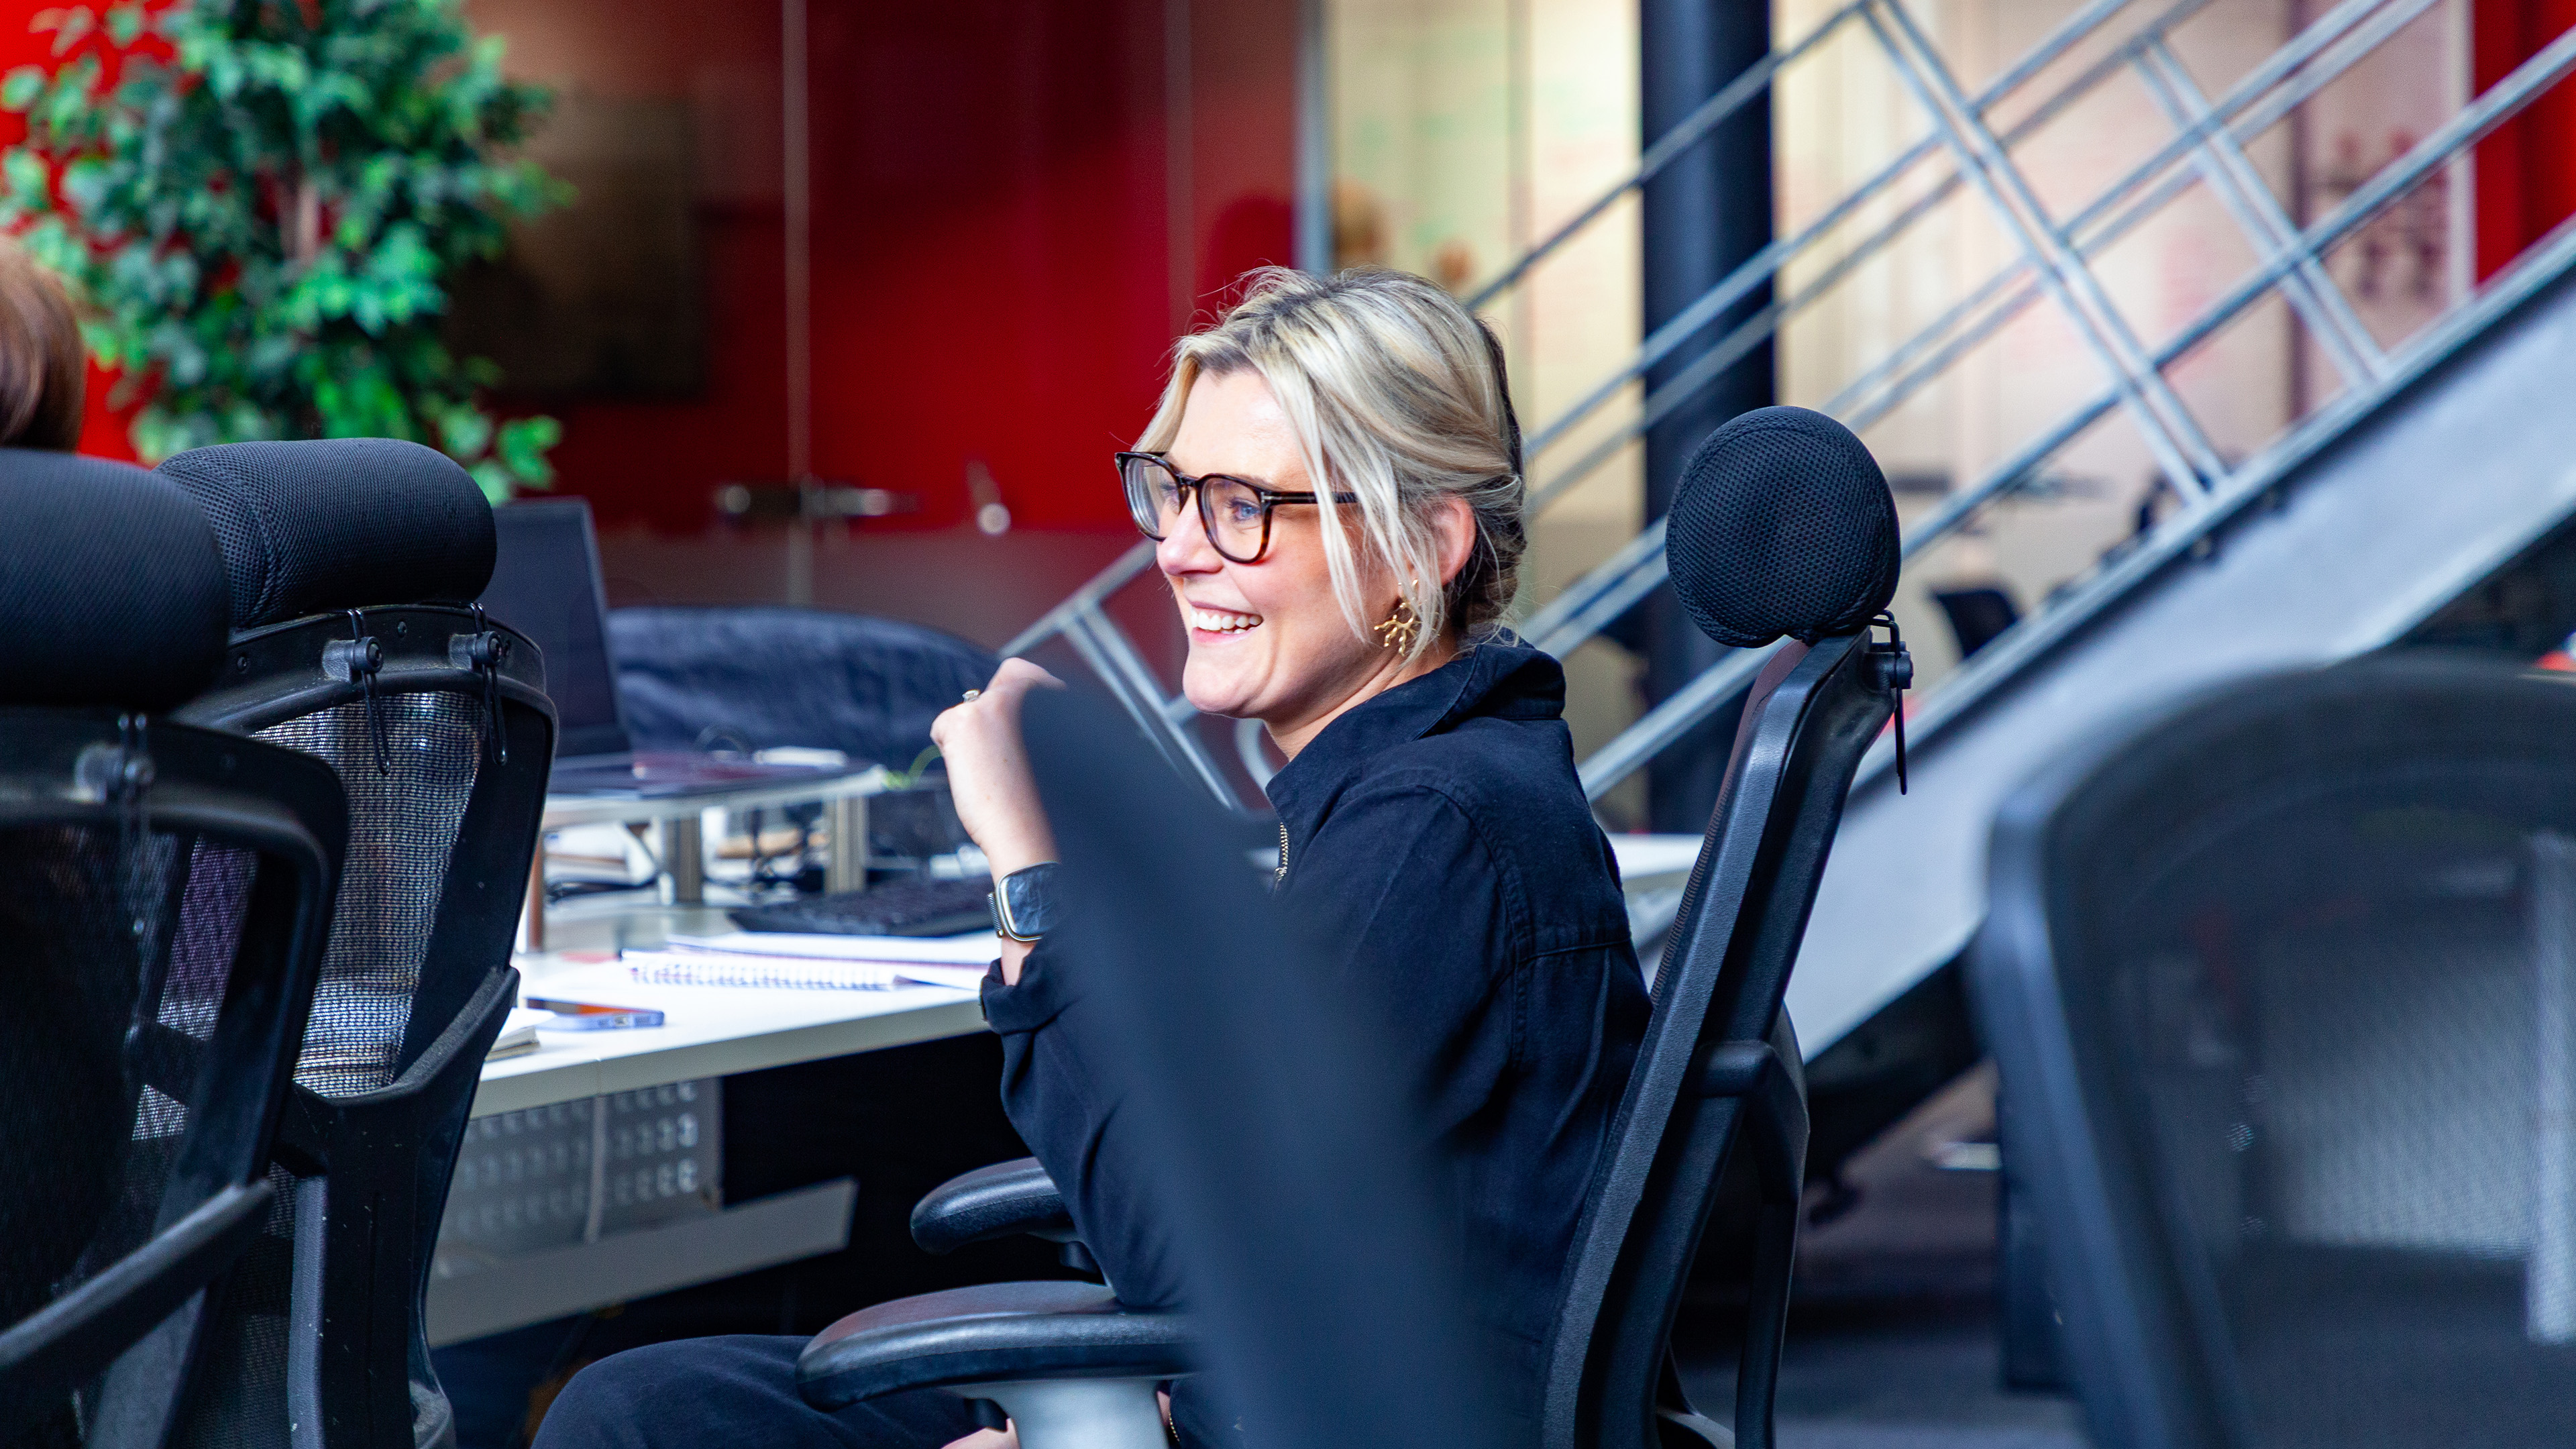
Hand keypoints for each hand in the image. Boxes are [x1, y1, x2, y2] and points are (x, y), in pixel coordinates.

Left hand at [930, 657, 1063, 883]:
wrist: (1027, 828)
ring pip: (964, 714)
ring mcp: (989, 705)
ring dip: (968, 739)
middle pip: (983, 693)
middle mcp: (1021, 694)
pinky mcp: (963, 720)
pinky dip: (950, 751)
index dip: (1010, 688)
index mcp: (1049, 700)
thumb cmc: (1039, 802)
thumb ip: (1025, 724)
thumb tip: (993, 714)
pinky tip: (972, 773)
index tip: (1008, 718)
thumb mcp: (1041, 749)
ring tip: (989, 772)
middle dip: (981, 722)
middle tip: (992, 758)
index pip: (1019, 671)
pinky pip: (943, 728)